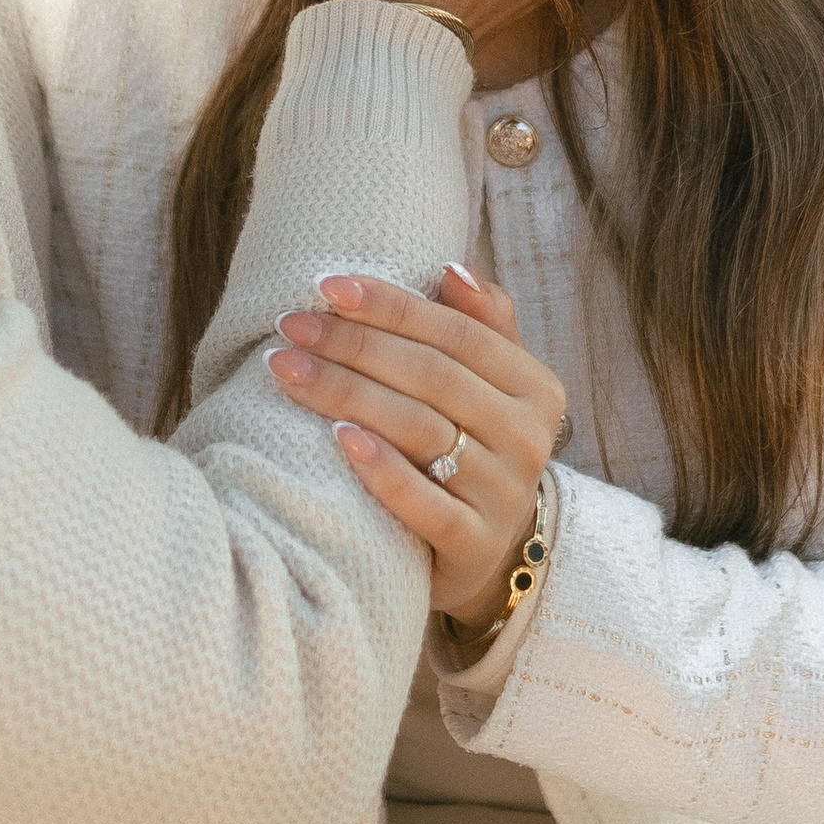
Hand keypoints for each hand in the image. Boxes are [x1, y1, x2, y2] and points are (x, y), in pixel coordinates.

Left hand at [269, 263, 562, 635]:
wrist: (489, 553)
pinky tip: (339, 439)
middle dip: (355, 344)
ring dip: (349, 394)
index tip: (327, 286)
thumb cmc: (474, 447)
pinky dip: (382, 469)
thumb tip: (452, 270)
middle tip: (291, 325)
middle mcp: (528, 438)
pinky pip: (426, 505)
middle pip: (432, 377)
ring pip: (422, 431)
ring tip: (289, 370)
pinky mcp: (473, 545)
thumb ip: (480, 325)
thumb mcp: (491, 385)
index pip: (458, 333)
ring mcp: (504, 495)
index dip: (392, 305)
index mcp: (534, 387)